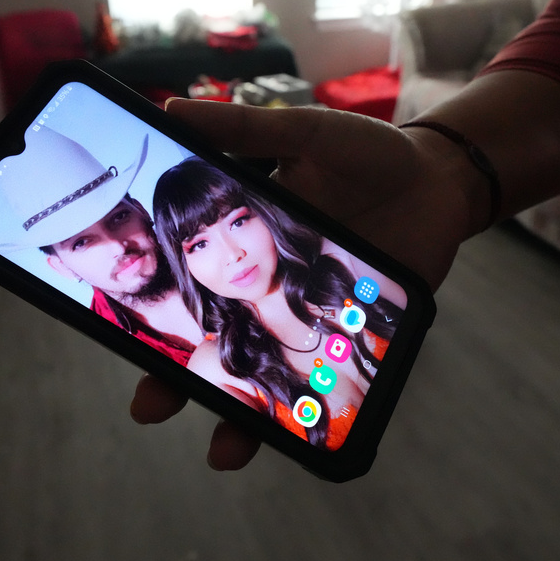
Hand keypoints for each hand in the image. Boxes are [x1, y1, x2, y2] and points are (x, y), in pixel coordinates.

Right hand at [131, 99, 482, 469]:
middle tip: (149, 408)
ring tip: (223, 452)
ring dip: (241, 417)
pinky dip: (313, 414)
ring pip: (265, 376)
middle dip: (177, 382)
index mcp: (244, 241)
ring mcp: (310, 316)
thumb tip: (171, 108)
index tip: (117, 338)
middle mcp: (268, 287)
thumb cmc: (370, 154)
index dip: (154, 312)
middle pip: (214, 344)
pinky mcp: (353, 335)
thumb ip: (246, 130)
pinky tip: (301, 438)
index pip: (188, 285)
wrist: (441, 179)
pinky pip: (326, 381)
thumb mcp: (306, 134)